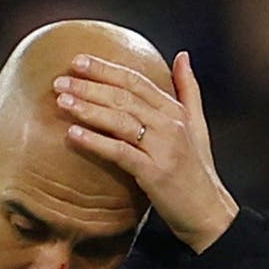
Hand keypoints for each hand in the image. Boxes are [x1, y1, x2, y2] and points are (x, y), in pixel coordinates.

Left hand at [53, 51, 238, 253]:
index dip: (106, 69)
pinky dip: (96, 141)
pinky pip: (120, 152)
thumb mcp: (197, 126)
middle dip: (90, 86)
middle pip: (124, 97)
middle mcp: (170, 125)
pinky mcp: (154, 173)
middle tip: (60, 81)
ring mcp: (163, 149)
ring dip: (88, 109)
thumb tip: (182, 56)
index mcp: (176, 112)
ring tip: (61, 102)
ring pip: (121, 121)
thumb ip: (189, 90)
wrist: (208, 212)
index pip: (136, 82)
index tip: (78, 60)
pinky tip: (73, 134)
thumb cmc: (197, 171)